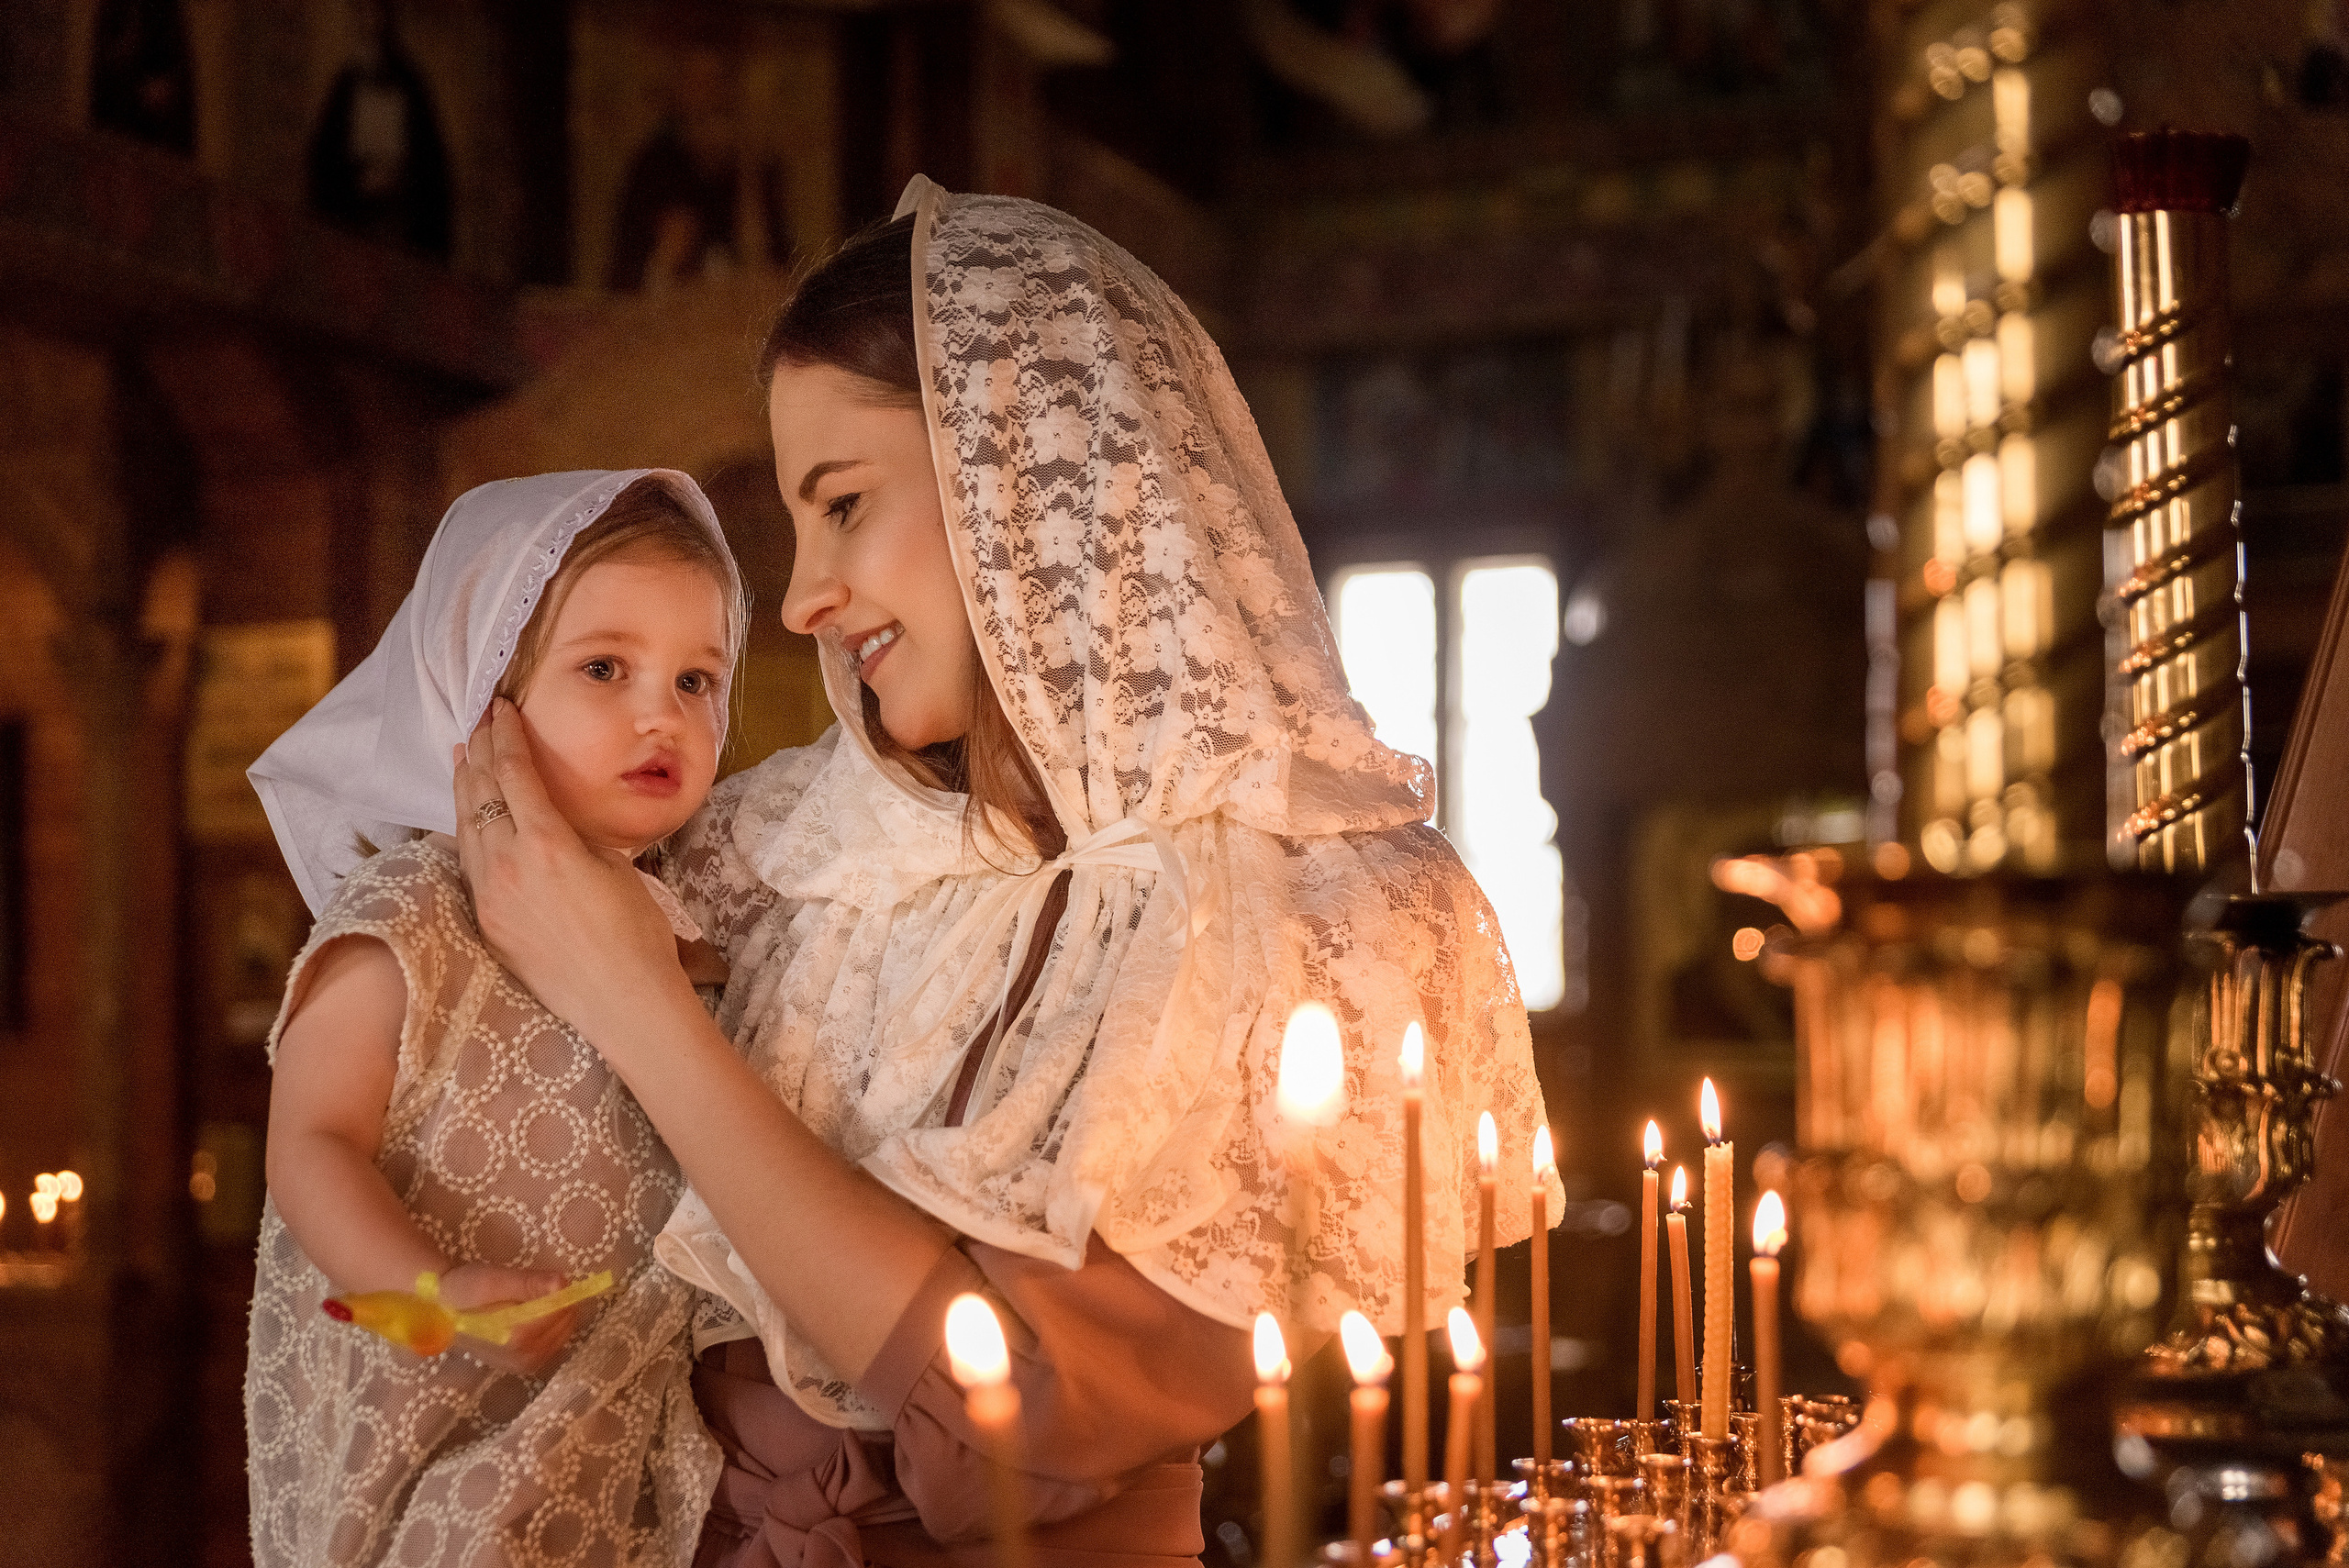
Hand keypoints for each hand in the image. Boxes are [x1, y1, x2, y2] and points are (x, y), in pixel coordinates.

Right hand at [438, 1261, 581, 1376]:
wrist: (442, 1310)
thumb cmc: (465, 1291)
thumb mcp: (494, 1280)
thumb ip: (528, 1283)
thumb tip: (563, 1283)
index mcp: (514, 1339)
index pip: (558, 1312)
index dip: (560, 1292)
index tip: (549, 1278)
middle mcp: (522, 1358)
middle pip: (564, 1324)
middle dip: (560, 1303)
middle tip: (539, 1287)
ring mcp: (524, 1365)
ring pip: (562, 1333)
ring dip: (557, 1313)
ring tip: (532, 1299)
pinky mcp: (524, 1365)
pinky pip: (553, 1342)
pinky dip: (553, 1325)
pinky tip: (536, 1314)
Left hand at [452, 699, 686, 1051]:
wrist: (624, 1000)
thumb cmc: (637, 931)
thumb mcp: (614, 863)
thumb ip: (574, 833)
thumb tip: (551, 815)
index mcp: (547, 842)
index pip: (513, 772)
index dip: (504, 734)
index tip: (501, 707)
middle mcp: (508, 865)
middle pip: (479, 792)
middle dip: (477, 750)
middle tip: (477, 720)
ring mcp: (491, 896)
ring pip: (465, 826)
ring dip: (463, 785)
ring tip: (461, 754)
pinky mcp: (488, 923)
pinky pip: (469, 863)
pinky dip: (465, 828)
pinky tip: (466, 816)